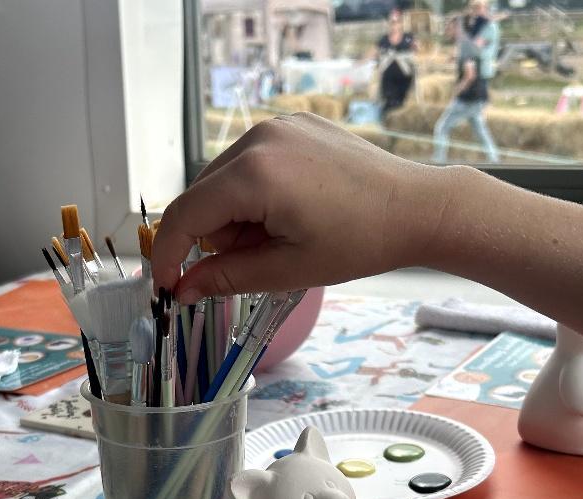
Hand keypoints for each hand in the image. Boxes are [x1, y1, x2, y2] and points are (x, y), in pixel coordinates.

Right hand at [151, 113, 453, 303]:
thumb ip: (226, 278)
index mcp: (254, 175)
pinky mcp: (292, 125)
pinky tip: (289, 213)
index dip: (169, 256)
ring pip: (223, 181)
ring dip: (235, 217)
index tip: (167, 287)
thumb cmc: (359, 241)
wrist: (415, 208)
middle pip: (202, 197)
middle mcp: (258, 139)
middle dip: (214, 238)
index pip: (185, 216)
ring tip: (280, 237)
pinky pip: (249, 164)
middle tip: (251, 264)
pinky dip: (254, 196)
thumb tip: (183, 290)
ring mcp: (276, 126)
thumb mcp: (287, 270)